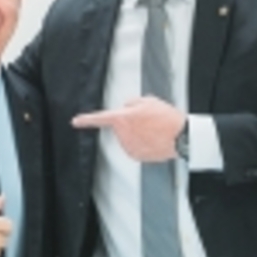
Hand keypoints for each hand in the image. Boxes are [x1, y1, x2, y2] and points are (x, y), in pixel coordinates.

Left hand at [71, 96, 185, 162]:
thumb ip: (131, 103)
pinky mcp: (136, 156)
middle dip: (129, 123)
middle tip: (148, 121)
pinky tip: (154, 140)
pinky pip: (134, 147)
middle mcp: (123, 134)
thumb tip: (126, 108)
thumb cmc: (167, 118)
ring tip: (154, 130)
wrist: (180, 137)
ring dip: (137, 134)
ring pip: (127, 137)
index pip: (100, 118)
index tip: (76, 121)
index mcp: (123, 118)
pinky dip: (142, 144)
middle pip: (120, 127)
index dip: (86, 120)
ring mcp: (129, 146)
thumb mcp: (148, 101)